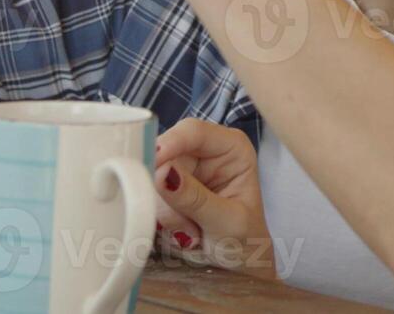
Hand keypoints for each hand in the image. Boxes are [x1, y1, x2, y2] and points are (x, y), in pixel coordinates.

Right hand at [152, 118, 280, 279]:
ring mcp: (184, 171)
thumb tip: (163, 174)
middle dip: (169, 195)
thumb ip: (196, 199)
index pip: (194, 131)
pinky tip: (184, 233)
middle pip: (166, 156)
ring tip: (193, 233)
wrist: (237, 263)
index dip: (170, 142)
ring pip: (153, 181)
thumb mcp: (227, 222)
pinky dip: (161, 220)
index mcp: (231, 148)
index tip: (154, 162)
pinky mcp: (167, 190)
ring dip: (167, 213)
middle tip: (186, 224)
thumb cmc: (245, 239)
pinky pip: (148, 199)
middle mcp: (205, 153)